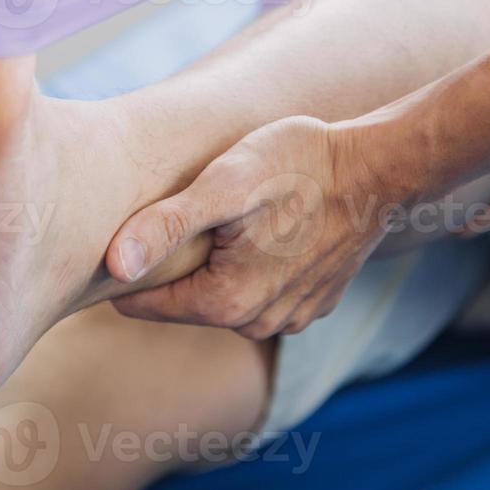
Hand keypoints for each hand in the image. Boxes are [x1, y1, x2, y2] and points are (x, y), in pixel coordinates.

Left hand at [106, 116, 396, 339]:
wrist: (376, 168)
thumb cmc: (297, 166)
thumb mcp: (222, 184)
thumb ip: (164, 226)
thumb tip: (113, 266)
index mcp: (226, 302)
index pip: (142, 303)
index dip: (129, 266)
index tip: (130, 228)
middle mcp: (258, 324)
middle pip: (185, 300)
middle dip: (178, 264)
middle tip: (187, 210)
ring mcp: (290, 317)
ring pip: (225, 296)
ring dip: (219, 264)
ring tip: (231, 216)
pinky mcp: (315, 302)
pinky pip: (264, 292)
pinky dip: (257, 265)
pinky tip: (268, 227)